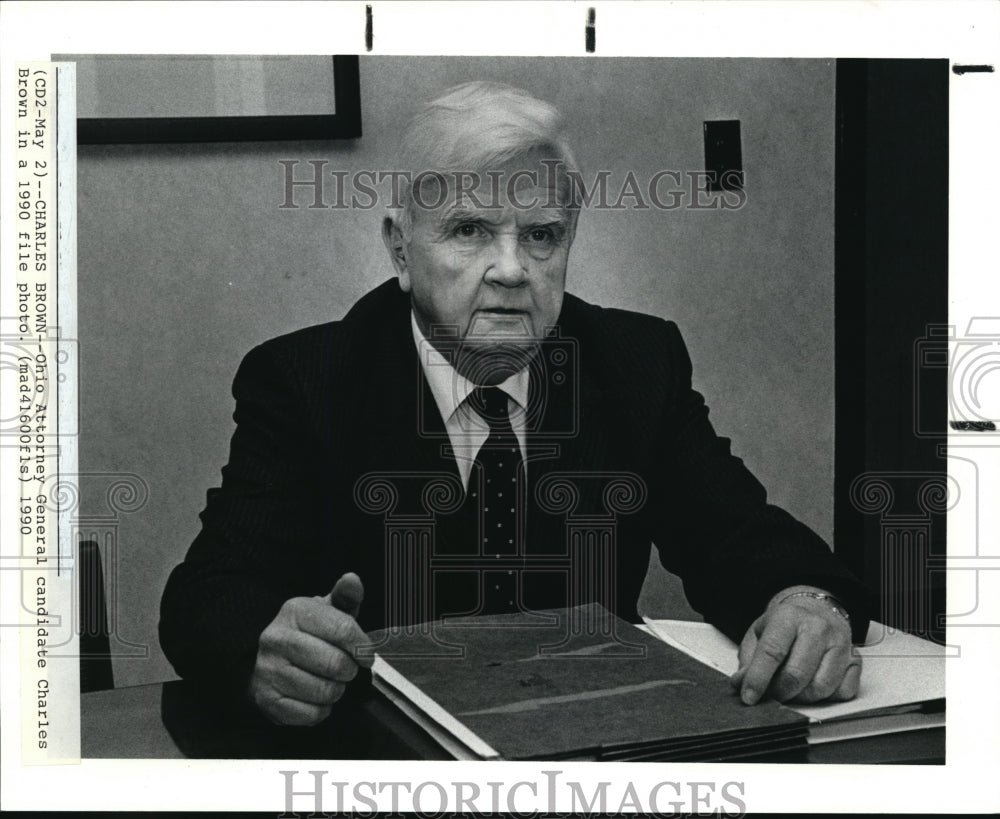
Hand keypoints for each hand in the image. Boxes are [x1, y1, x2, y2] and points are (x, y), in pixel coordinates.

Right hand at [248, 572, 373, 725]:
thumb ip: (345, 596)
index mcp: (294, 611)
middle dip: (349, 670)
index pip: (343, 629)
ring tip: (329, 680)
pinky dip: (322, 709)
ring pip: (325, 691)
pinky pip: (312, 714)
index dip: (362, 646)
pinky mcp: (267, 700)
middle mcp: (277, 639)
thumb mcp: (326, 610)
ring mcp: (269, 671)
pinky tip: (315, 696)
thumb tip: (353, 580)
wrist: (264, 659)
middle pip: (335, 663)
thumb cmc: (306, 634)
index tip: (366, 654)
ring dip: (336, 690)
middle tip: (346, 668)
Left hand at [729, 587, 861, 705]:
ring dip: (802, 698)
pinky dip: (826, 698)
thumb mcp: (759, 633)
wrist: (816, 609)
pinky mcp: (856, 660)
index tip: (749, 696)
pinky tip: (813, 686)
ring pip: (821, 688)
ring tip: (791, 689)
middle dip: (779, 692)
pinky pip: (843, 693)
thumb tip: (741, 684)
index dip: (758, 678)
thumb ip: (749, 660)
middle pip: (797, 674)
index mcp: (789, 617)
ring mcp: (841, 644)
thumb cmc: (786, 624)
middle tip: (770, 694)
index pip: (772, 652)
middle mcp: (818, 628)